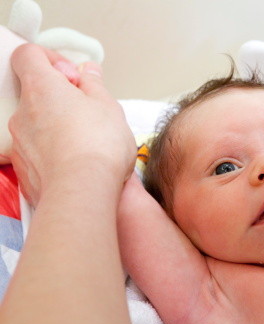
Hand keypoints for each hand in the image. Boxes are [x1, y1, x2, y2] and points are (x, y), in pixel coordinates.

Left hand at [8, 44, 136, 204]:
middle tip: (88, 110)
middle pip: (35, 91)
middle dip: (60, 96)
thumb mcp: (108, 106)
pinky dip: (54, 149)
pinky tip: (77, 160)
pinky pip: (37, 149)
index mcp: (42, 88)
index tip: (72, 75)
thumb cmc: (98, 147)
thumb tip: (88, 72)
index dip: (50, 58)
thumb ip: (94, 84)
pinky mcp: (23, 167)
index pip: (28, 55)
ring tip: (87, 139)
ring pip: (36, 122)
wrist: (83, 192)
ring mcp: (20, 142)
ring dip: (58, 124)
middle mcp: (23, 112)